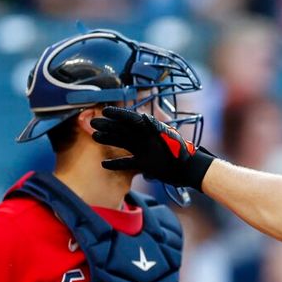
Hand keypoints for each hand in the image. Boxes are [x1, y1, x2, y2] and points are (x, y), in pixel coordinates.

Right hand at [92, 106, 215, 190]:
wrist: (189, 170)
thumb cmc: (181, 152)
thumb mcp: (168, 139)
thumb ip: (156, 128)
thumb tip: (143, 117)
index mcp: (150, 129)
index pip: (131, 119)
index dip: (118, 114)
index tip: (104, 111)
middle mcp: (144, 138)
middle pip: (123, 130)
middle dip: (108, 126)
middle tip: (92, 123)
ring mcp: (143, 151)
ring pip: (122, 144)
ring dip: (109, 140)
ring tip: (94, 137)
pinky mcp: (144, 164)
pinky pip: (127, 163)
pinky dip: (116, 164)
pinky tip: (104, 164)